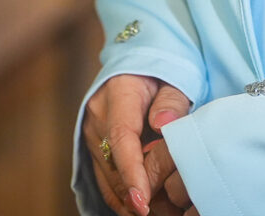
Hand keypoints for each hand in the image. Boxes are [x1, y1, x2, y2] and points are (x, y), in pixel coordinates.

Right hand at [83, 75, 191, 214]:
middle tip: (168, 213)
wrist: (135, 64)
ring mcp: (92, 134)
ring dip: (130, 201)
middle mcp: (98, 117)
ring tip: (161, 214)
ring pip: (107, 177)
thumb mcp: (173, 78)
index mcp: (118, 95)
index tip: (142, 200)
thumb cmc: (159, 73)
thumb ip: (171, 100)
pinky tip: (143, 207)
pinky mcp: (94, 147)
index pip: (121, 138)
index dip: (132, 172)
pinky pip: (105, 179)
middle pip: (113, 165)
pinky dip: (122, 196)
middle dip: (136, 195)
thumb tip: (164, 125)